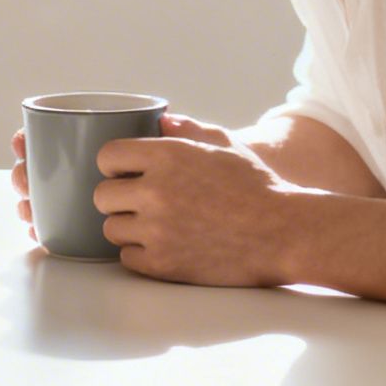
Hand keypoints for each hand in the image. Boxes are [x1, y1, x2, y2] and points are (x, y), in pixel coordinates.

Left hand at [93, 134, 300, 287]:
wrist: (283, 233)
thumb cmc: (257, 187)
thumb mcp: (226, 145)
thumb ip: (189, 130)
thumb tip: (162, 121)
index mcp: (166, 156)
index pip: (107, 156)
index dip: (115, 166)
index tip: (125, 173)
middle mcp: (155, 191)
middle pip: (102, 196)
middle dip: (118, 198)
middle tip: (140, 203)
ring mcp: (156, 230)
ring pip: (111, 229)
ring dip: (128, 228)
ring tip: (154, 226)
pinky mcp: (162, 264)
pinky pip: (127, 258)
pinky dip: (141, 254)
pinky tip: (163, 246)